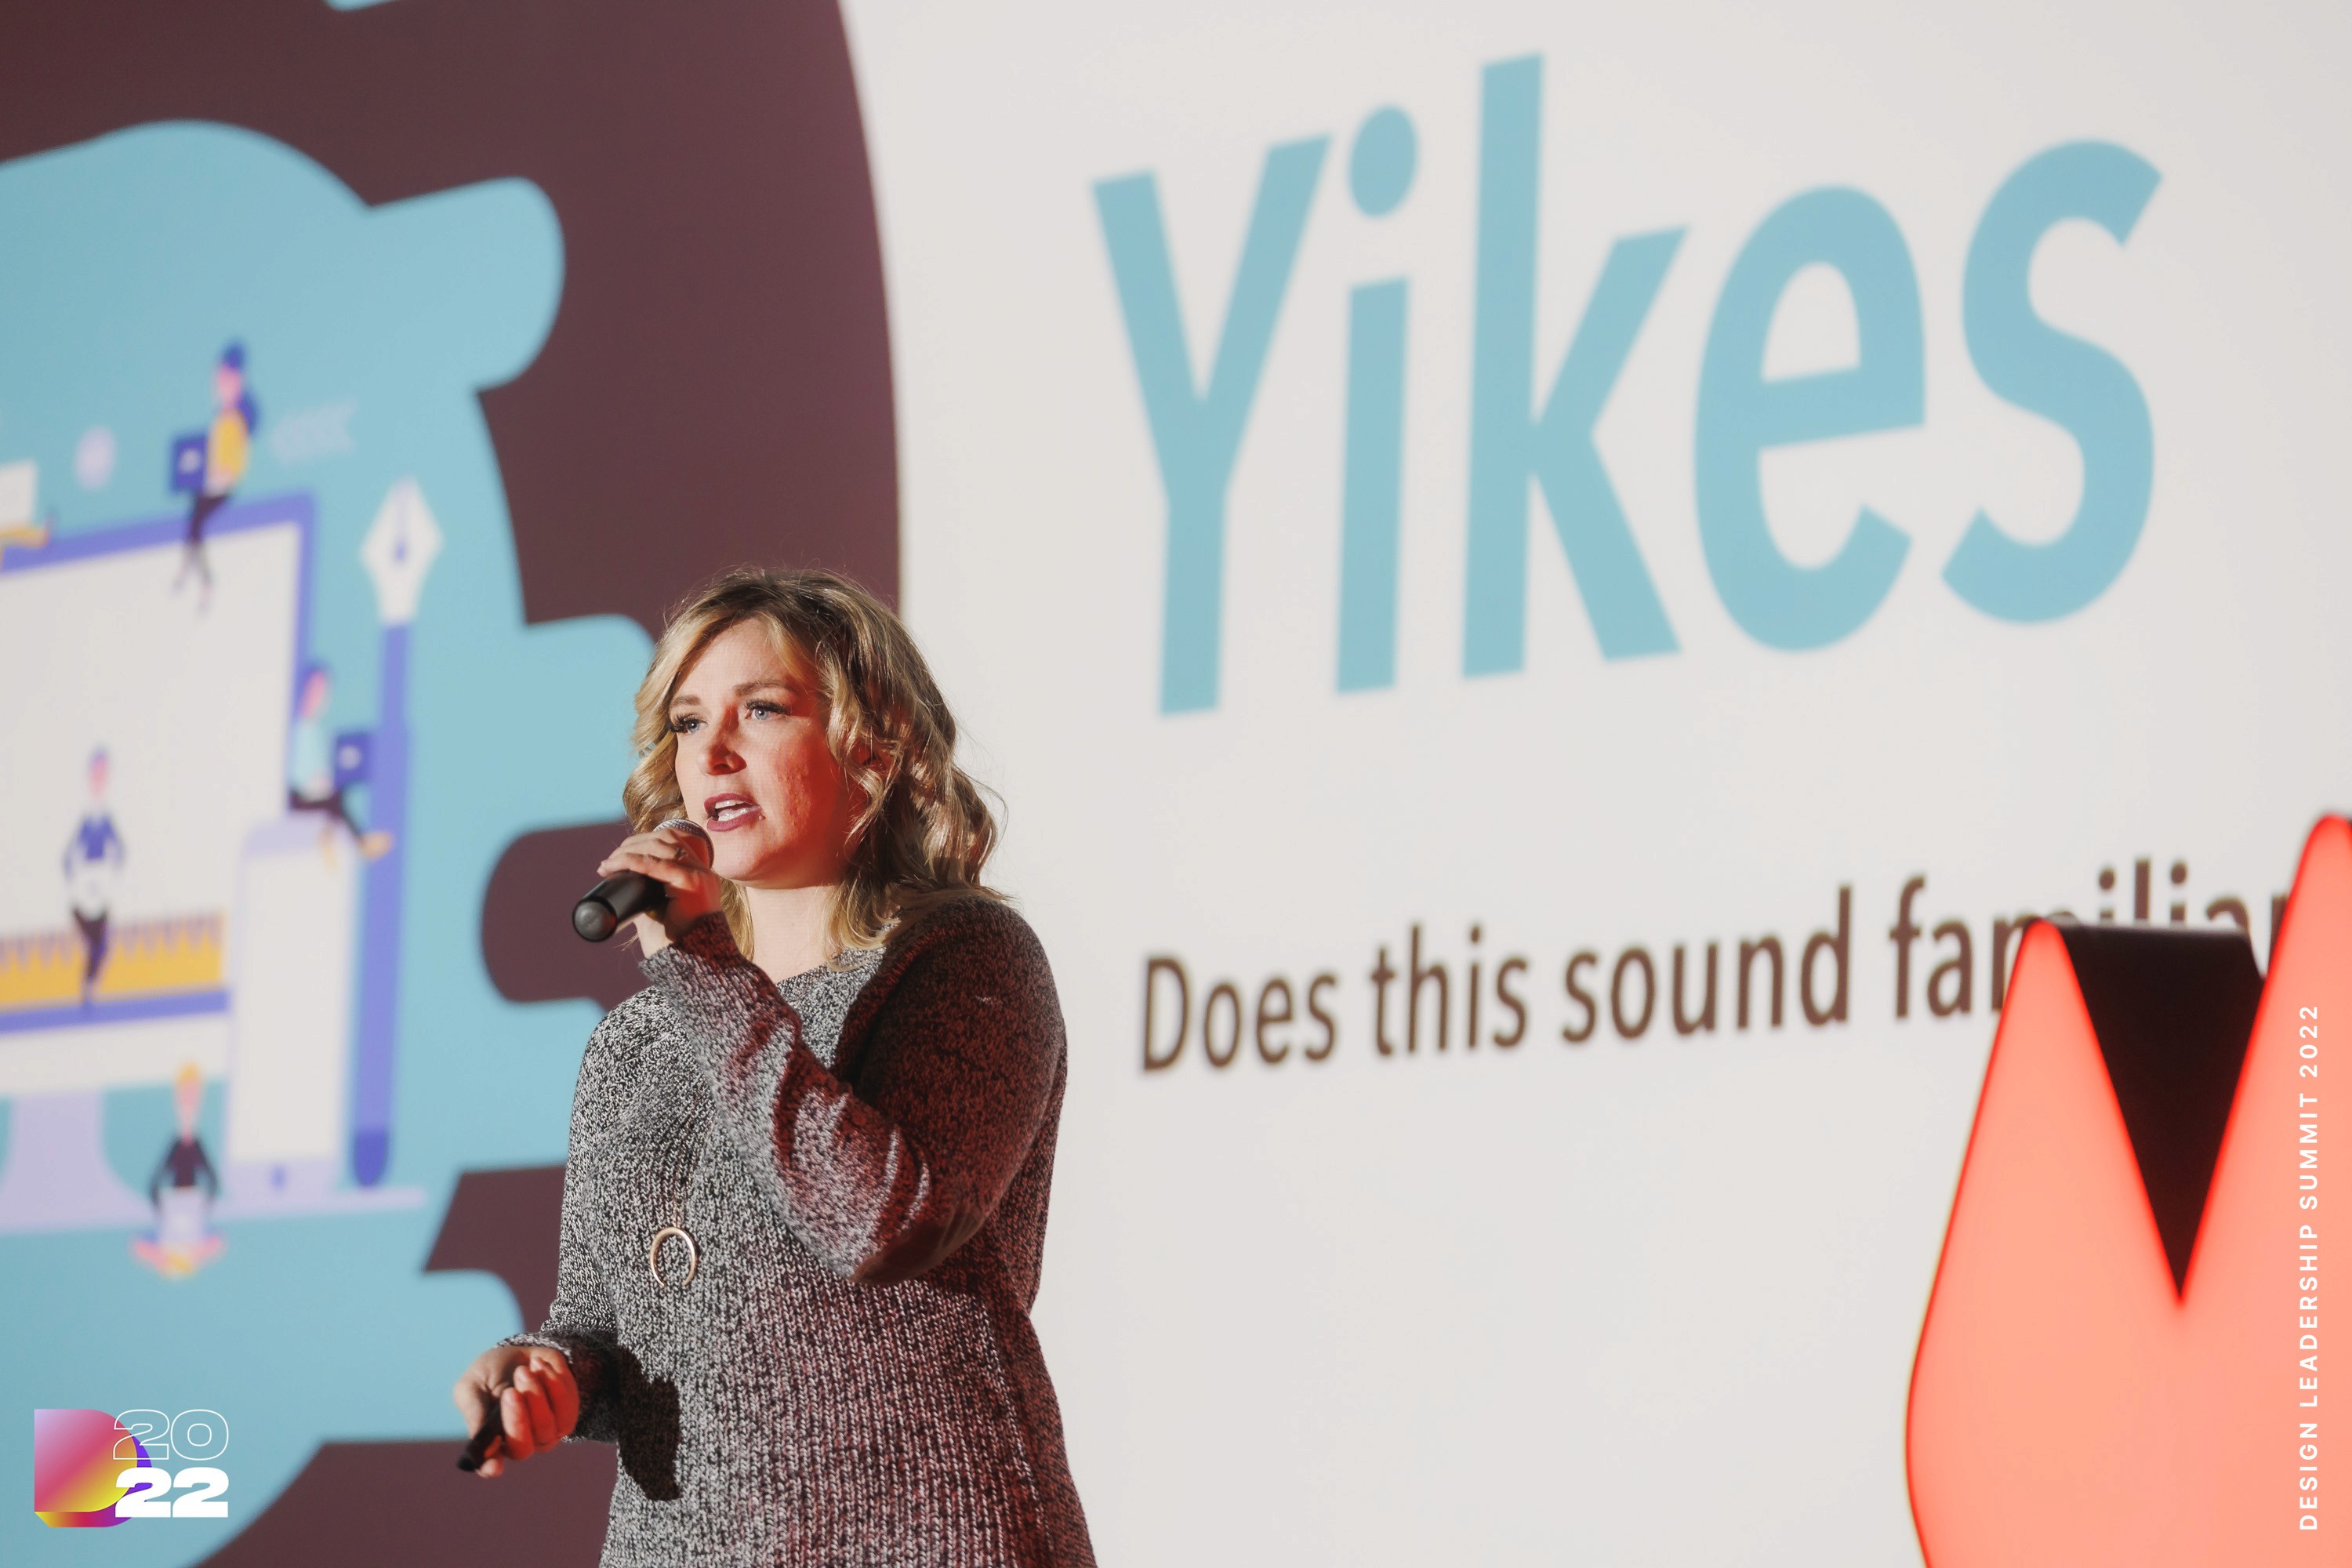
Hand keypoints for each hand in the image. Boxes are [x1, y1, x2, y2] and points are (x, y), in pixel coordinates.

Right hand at [452, 1342, 578, 1477]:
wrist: (518, 1353)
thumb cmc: (489, 1374)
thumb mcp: (472, 1386)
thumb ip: (474, 1411)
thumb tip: (479, 1437)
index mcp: (491, 1442)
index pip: (491, 1467)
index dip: (491, 1467)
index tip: (493, 1464)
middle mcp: (520, 1443)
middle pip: (523, 1448)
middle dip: (518, 1418)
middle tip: (510, 1392)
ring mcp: (546, 1432)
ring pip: (549, 1426)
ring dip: (536, 1395)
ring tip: (523, 1370)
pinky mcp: (567, 1413)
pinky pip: (568, 1406)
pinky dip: (554, 1383)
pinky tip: (538, 1364)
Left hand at [597, 822, 721, 953]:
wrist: (691, 966)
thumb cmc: (674, 945)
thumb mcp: (658, 913)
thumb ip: (647, 897)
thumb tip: (623, 886)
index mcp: (698, 876)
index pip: (672, 843)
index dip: (643, 843)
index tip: (618, 856)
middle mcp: (702, 871)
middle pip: (666, 839)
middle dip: (634, 844)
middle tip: (609, 860)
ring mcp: (699, 876)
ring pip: (661, 846)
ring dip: (630, 849)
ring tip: (609, 863)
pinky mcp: (691, 884)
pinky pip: (657, 864)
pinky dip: (632, 861)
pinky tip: (614, 865)